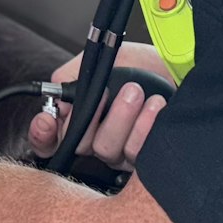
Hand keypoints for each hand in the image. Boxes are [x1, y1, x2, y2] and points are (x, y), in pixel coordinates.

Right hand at [26, 46, 170, 168]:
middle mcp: (98, 140)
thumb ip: (74, 77)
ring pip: (106, 149)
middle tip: (107, 92)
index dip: (42, 136)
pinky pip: (136, 154)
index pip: (48, 141)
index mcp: (81, 119)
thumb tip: (57, 98)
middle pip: (78, 144)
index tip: (47, 120)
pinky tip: (155, 107)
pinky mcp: (148, 160)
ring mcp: (122, 153)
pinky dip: (144, 128)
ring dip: (121, 118)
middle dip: (91, 116)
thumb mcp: (102, 61)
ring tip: (137, 92)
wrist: (180, 69)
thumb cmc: (142, 66)